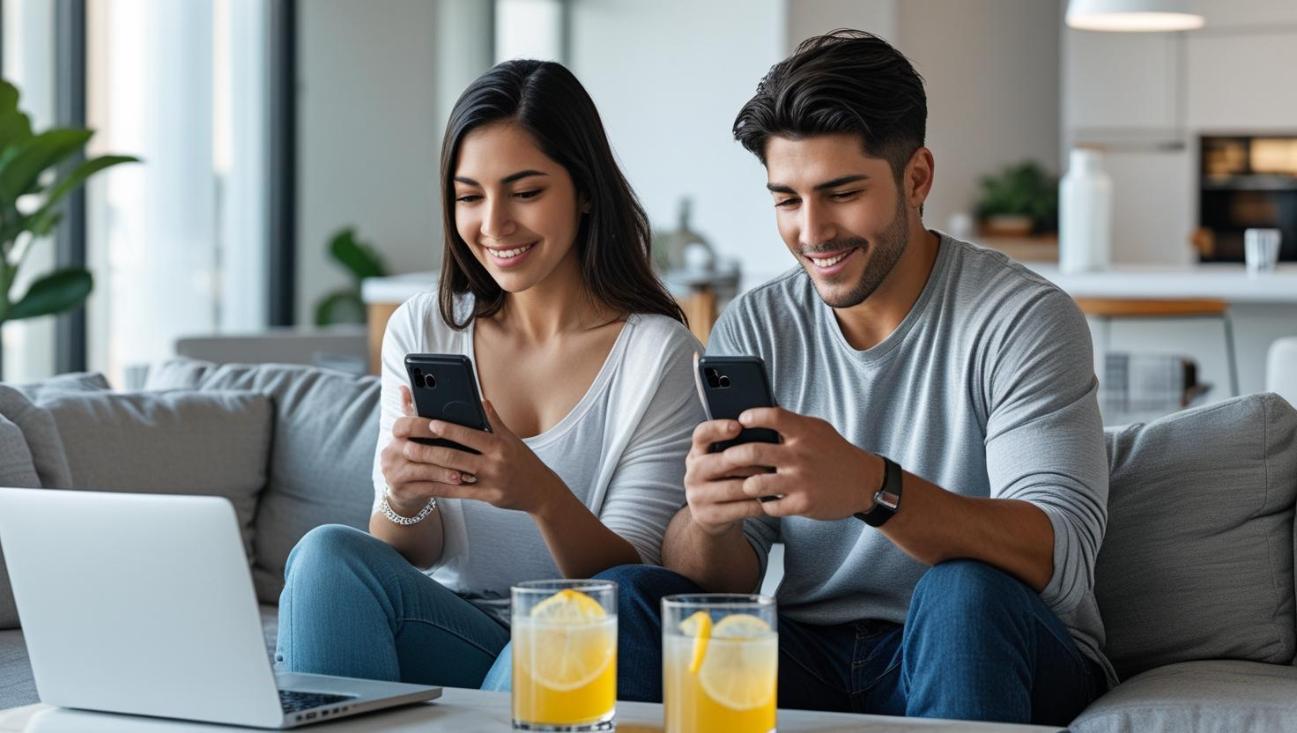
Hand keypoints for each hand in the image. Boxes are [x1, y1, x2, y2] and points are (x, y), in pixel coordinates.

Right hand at [380, 385, 461, 514]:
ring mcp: (394, 473)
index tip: (440, 425)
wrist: (406, 491)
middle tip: (461, 449)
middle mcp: (391, 453)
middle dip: (440, 449)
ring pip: (424, 470)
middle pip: (416, 449)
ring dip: (447, 471)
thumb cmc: (419, 457)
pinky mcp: (402, 490)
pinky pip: (428, 488)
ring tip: (466, 472)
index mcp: (396, 436)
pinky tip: (461, 486)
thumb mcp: (416, 435)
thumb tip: (406, 385)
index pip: (404, 424)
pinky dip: (446, 486)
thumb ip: (414, 412)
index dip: (422, 424)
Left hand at [401, 399, 563, 514]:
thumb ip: (494, 421)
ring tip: (412, 462)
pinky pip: (460, 492)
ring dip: (429, 468)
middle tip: (407, 445)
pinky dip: (442, 487)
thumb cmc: (524, 460)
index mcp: (499, 444)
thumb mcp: (512, 439)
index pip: (469, 434)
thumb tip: (481, 400)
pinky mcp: (488, 497)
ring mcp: (490, 481)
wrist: (541, 490)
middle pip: (456, 455)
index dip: (449, 429)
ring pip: (454, 474)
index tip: (429, 423)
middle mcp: (494, 462)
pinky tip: (427, 483)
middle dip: (429, 450)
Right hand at [682, 419, 770, 535]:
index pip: (701, 435)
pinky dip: (760, 503)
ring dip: (760, 483)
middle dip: (751, 459)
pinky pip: (741, 508)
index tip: (738, 425)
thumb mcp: (722, 462)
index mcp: (696, 454)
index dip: (718, 428)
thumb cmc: (725, 480)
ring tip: (778, 478)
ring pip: (735, 487)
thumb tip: (765, 431)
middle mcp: (692, 473)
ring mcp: (697, 496)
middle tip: (773, 456)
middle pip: (723, 461)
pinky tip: (773, 499)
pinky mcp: (708, 515)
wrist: (710, 515)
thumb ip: (735, 448)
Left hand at [725, 407, 883, 520]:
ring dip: (745, 484)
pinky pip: (770, 506)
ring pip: (756, 483)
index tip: (741, 421)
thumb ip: (792, 423)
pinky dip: (763, 504)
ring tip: (743, 483)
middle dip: (733, 456)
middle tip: (726, 458)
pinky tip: (764, 500)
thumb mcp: (818, 430)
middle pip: (753, 451)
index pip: (772, 416)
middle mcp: (801, 455)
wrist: (865, 482)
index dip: (751, 416)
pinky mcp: (803, 504)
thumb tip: (759, 414)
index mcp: (804, 432)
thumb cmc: (835, 453)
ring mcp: (801, 480)